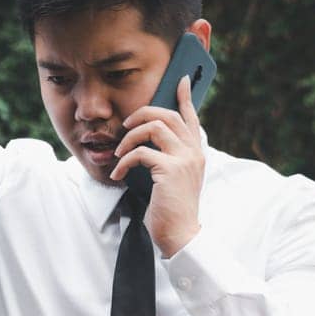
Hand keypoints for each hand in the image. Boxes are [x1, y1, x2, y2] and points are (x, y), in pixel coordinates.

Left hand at [110, 72, 205, 257]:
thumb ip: (168, 159)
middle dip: (143, 113)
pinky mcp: (170, 169)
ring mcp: (184, 159)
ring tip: (119, 153)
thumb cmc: (172, 210)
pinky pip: (141, 153)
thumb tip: (147, 146)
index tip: (180, 80)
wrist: (181, 235)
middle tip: (126, 124)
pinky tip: (118, 173)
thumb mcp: (173, 180)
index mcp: (196, 153)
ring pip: (154, 127)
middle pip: (169, 115)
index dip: (185, 97)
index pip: (192, 118)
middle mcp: (194, 152)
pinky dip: (125, 161)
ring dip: (130, 137)